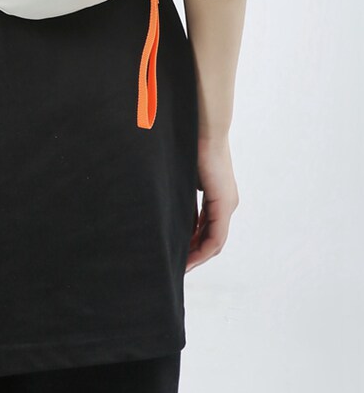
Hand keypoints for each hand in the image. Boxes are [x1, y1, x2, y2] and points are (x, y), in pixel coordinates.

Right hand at [186, 134, 238, 272]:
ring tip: (179, 267)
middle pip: (211, 239)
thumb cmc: (189, 142)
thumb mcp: (182, 175)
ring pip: (214, 241)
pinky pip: (215, 238)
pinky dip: (202, 250)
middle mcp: (226, 202)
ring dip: (197, 256)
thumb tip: (164, 205)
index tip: (174, 254)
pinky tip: (187, 258)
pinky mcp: (224, 204)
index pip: (205, 227)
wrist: (203, 125)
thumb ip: (179, 192)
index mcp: (216, 194)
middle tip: (175, 267)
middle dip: (193, 254)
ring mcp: (227, 204)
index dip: (191, 243)